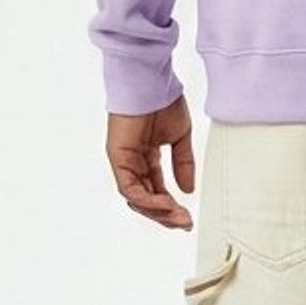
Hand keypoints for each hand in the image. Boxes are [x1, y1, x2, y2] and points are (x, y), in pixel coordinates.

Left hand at [105, 92, 194, 228]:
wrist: (152, 81)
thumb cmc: (163, 101)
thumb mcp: (180, 138)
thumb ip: (183, 163)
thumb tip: (187, 189)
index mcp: (146, 157)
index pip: (156, 190)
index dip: (171, 206)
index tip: (187, 217)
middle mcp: (133, 163)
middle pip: (146, 199)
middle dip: (166, 215)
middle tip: (185, 223)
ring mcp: (123, 162)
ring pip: (137, 199)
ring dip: (158, 211)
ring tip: (179, 217)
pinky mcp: (117, 158)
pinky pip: (130, 188)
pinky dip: (147, 200)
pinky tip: (166, 203)